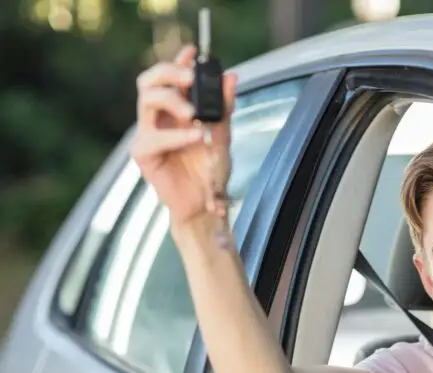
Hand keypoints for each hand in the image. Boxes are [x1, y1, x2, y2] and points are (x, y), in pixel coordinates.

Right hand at [131, 45, 237, 225]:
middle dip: (169, 73)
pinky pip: (153, 138)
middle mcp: (159, 118)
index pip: (170, 77)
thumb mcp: (223, 135)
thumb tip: (232, 77)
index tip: (194, 51)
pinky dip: (176, 136)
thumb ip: (224, 108)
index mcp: (175, 109)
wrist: (206, 204)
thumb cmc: (210, 170)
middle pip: (149, 81)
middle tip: (190, 78)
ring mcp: (148, 134)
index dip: (179, 60)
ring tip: (193, 113)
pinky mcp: (144, 155)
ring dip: (171, 100)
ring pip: (146, 101)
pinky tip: (194, 137)